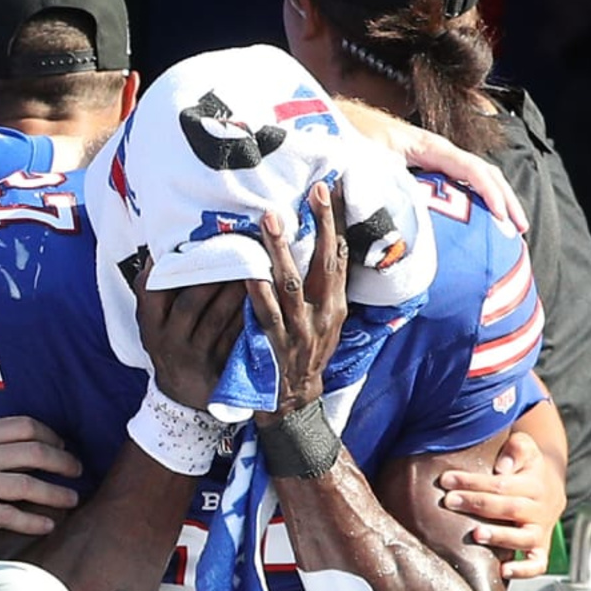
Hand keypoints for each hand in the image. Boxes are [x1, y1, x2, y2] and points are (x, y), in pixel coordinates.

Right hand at [0, 416, 80, 534]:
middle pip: (35, 452)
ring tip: (71, 498)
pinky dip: (31, 521)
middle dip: (62, 460)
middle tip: (76, 468)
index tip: (58, 442)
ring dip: (55, 492)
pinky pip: (7, 515)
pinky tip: (46, 525)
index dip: (48, 434)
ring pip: (27, 485)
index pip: (23, 426)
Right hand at [134, 257, 244, 409]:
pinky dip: (249, 315)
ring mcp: (193, 356)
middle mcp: (168, 340)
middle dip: (215, 276)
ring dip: (236, 291)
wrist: (183, 394)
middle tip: (237, 250)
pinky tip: (263, 297)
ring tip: (254, 266)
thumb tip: (159, 251)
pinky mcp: (217, 367)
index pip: (153, 290)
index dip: (174, 269)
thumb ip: (155, 292)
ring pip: (217, 318)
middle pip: (190, 302)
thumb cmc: (172, 344)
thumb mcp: (154, 324)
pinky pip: (235, 337)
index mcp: (150, 324)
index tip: (196, 247)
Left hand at [248, 180, 348, 417]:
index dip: (339, 222)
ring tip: (270, 219)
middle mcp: (324, 314)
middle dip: (323, 224)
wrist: (295, 401)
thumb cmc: (306, 354)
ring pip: (292, 283)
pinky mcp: (276, 345)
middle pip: (326, 262)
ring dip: (281, 250)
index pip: (342, 255)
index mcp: (337, 304)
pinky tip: (248, 271)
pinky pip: (266, 314)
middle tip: (315, 191)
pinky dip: (257, 292)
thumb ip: (322, 288)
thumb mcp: (325, 321)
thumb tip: (317, 246)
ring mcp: (300, 330)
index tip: (335, 189)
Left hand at [335, 97, 526, 232]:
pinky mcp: (417, 167)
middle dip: (505, 199)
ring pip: (470, 177)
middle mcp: (432, 150)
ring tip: (507, 230)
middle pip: (481, 171)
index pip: (470, 168)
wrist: (324, 121)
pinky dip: (469, 202)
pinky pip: (452, 183)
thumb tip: (399, 226)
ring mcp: (426, 158)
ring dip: (492, 201)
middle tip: (519, 230)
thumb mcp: (362, 163)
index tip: (504, 218)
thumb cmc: (342, 139)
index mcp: (424, 146)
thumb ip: (383, 187)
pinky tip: (474, 225)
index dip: (491, 192)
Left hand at [437, 428, 565, 578]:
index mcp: (534, 484)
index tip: (446, 480)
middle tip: (450, 501)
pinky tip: (502, 570)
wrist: (549, 487)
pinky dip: (523, 570)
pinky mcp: (540, 549)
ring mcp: (540, 531)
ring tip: (476, 534)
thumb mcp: (524, 448)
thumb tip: (503, 467)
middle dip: (477, 504)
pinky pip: (537, 564)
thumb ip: (516, 448)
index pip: (502, 484)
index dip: (473, 482)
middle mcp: (539, 509)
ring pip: (525, 538)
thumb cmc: (525, 467)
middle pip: (509, 508)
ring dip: (500, 537)